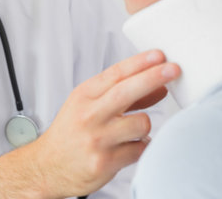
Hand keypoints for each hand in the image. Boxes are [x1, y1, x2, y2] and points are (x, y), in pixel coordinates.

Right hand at [0, 49, 179, 198]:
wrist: (48, 166)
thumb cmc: (70, 132)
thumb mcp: (87, 105)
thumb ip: (122, 95)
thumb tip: (159, 86)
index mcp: (83, 96)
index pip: (114, 74)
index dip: (139, 63)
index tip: (159, 55)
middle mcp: (88, 115)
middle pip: (126, 91)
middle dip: (153, 77)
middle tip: (173, 69)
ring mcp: (97, 139)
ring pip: (141, 124)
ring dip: (143, 126)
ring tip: (131, 131)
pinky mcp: (105, 162)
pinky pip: (140, 149)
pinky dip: (140, 147)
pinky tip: (128, 147)